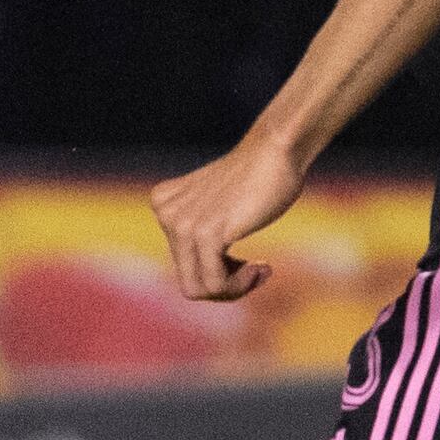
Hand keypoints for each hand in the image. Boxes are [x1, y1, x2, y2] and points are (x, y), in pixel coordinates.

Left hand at [146, 129, 309, 303]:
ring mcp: (182, 224)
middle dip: (226, 286)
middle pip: (189, 281)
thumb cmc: (259, 177)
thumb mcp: (217, 205)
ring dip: (236, 288)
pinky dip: (242, 284)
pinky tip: (262, 267)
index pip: (184, 264)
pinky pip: (216, 283)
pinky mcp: (205, 233)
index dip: (217, 271)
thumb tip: (205, 281)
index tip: (247, 261)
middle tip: (256, 271)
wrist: (276, 150)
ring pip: (200, 289)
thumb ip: (202, 230)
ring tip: (261, 270)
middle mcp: (165, 214)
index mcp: (163, 205)